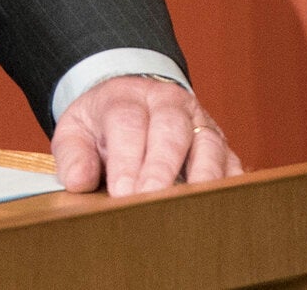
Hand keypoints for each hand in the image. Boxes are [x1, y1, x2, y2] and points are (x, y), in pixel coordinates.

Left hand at [50, 75, 241, 196]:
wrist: (132, 102)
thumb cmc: (102, 125)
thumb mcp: (76, 130)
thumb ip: (72, 154)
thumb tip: (78, 181)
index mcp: (128, 97)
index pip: (128, 122)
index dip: (126, 159)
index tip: (122, 193)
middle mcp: (169, 104)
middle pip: (171, 130)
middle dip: (162, 168)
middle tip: (151, 201)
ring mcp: (200, 124)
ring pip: (209, 145)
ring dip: (201, 178)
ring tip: (190, 209)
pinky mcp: (222, 147)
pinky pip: (233, 164)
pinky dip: (228, 186)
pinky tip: (218, 209)